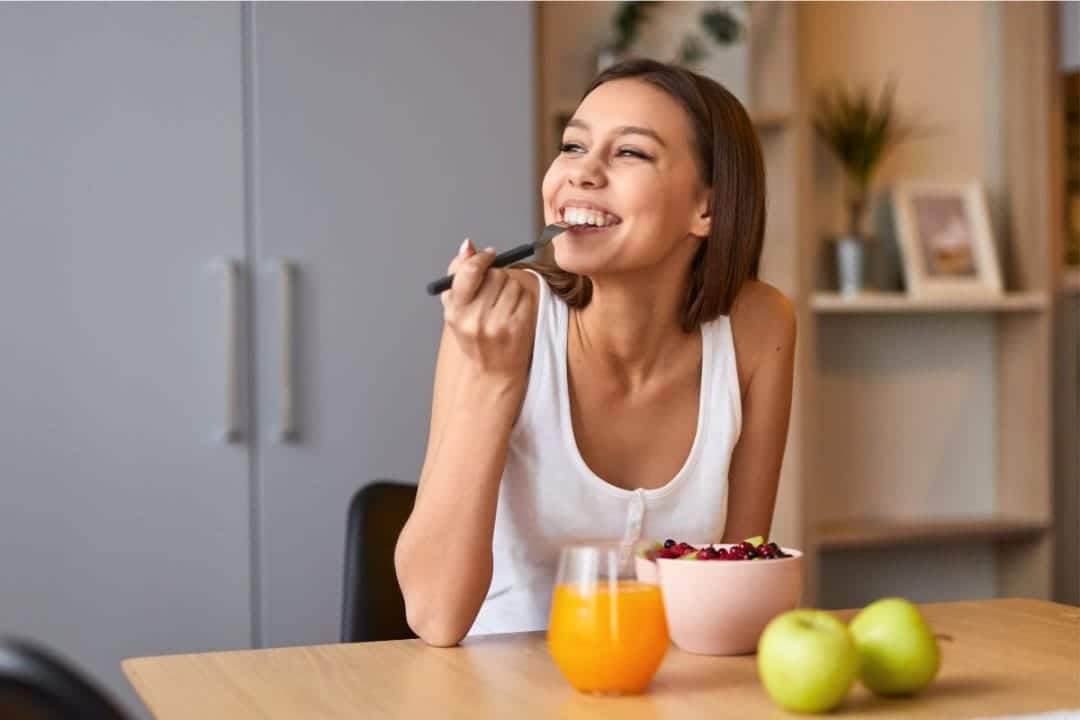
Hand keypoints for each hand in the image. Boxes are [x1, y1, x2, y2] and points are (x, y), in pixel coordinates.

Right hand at [441, 239, 532, 377]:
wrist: (492, 371)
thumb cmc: (472, 335)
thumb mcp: (455, 308)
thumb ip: (458, 273)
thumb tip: (468, 245)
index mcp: (456, 312)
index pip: (470, 271)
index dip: (482, 258)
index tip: (489, 255)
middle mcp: (476, 319)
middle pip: (495, 275)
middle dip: (496, 275)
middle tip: (494, 288)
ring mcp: (499, 325)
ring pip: (512, 283)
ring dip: (510, 286)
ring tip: (502, 303)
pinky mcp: (519, 327)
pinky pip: (525, 295)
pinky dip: (522, 297)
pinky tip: (514, 310)